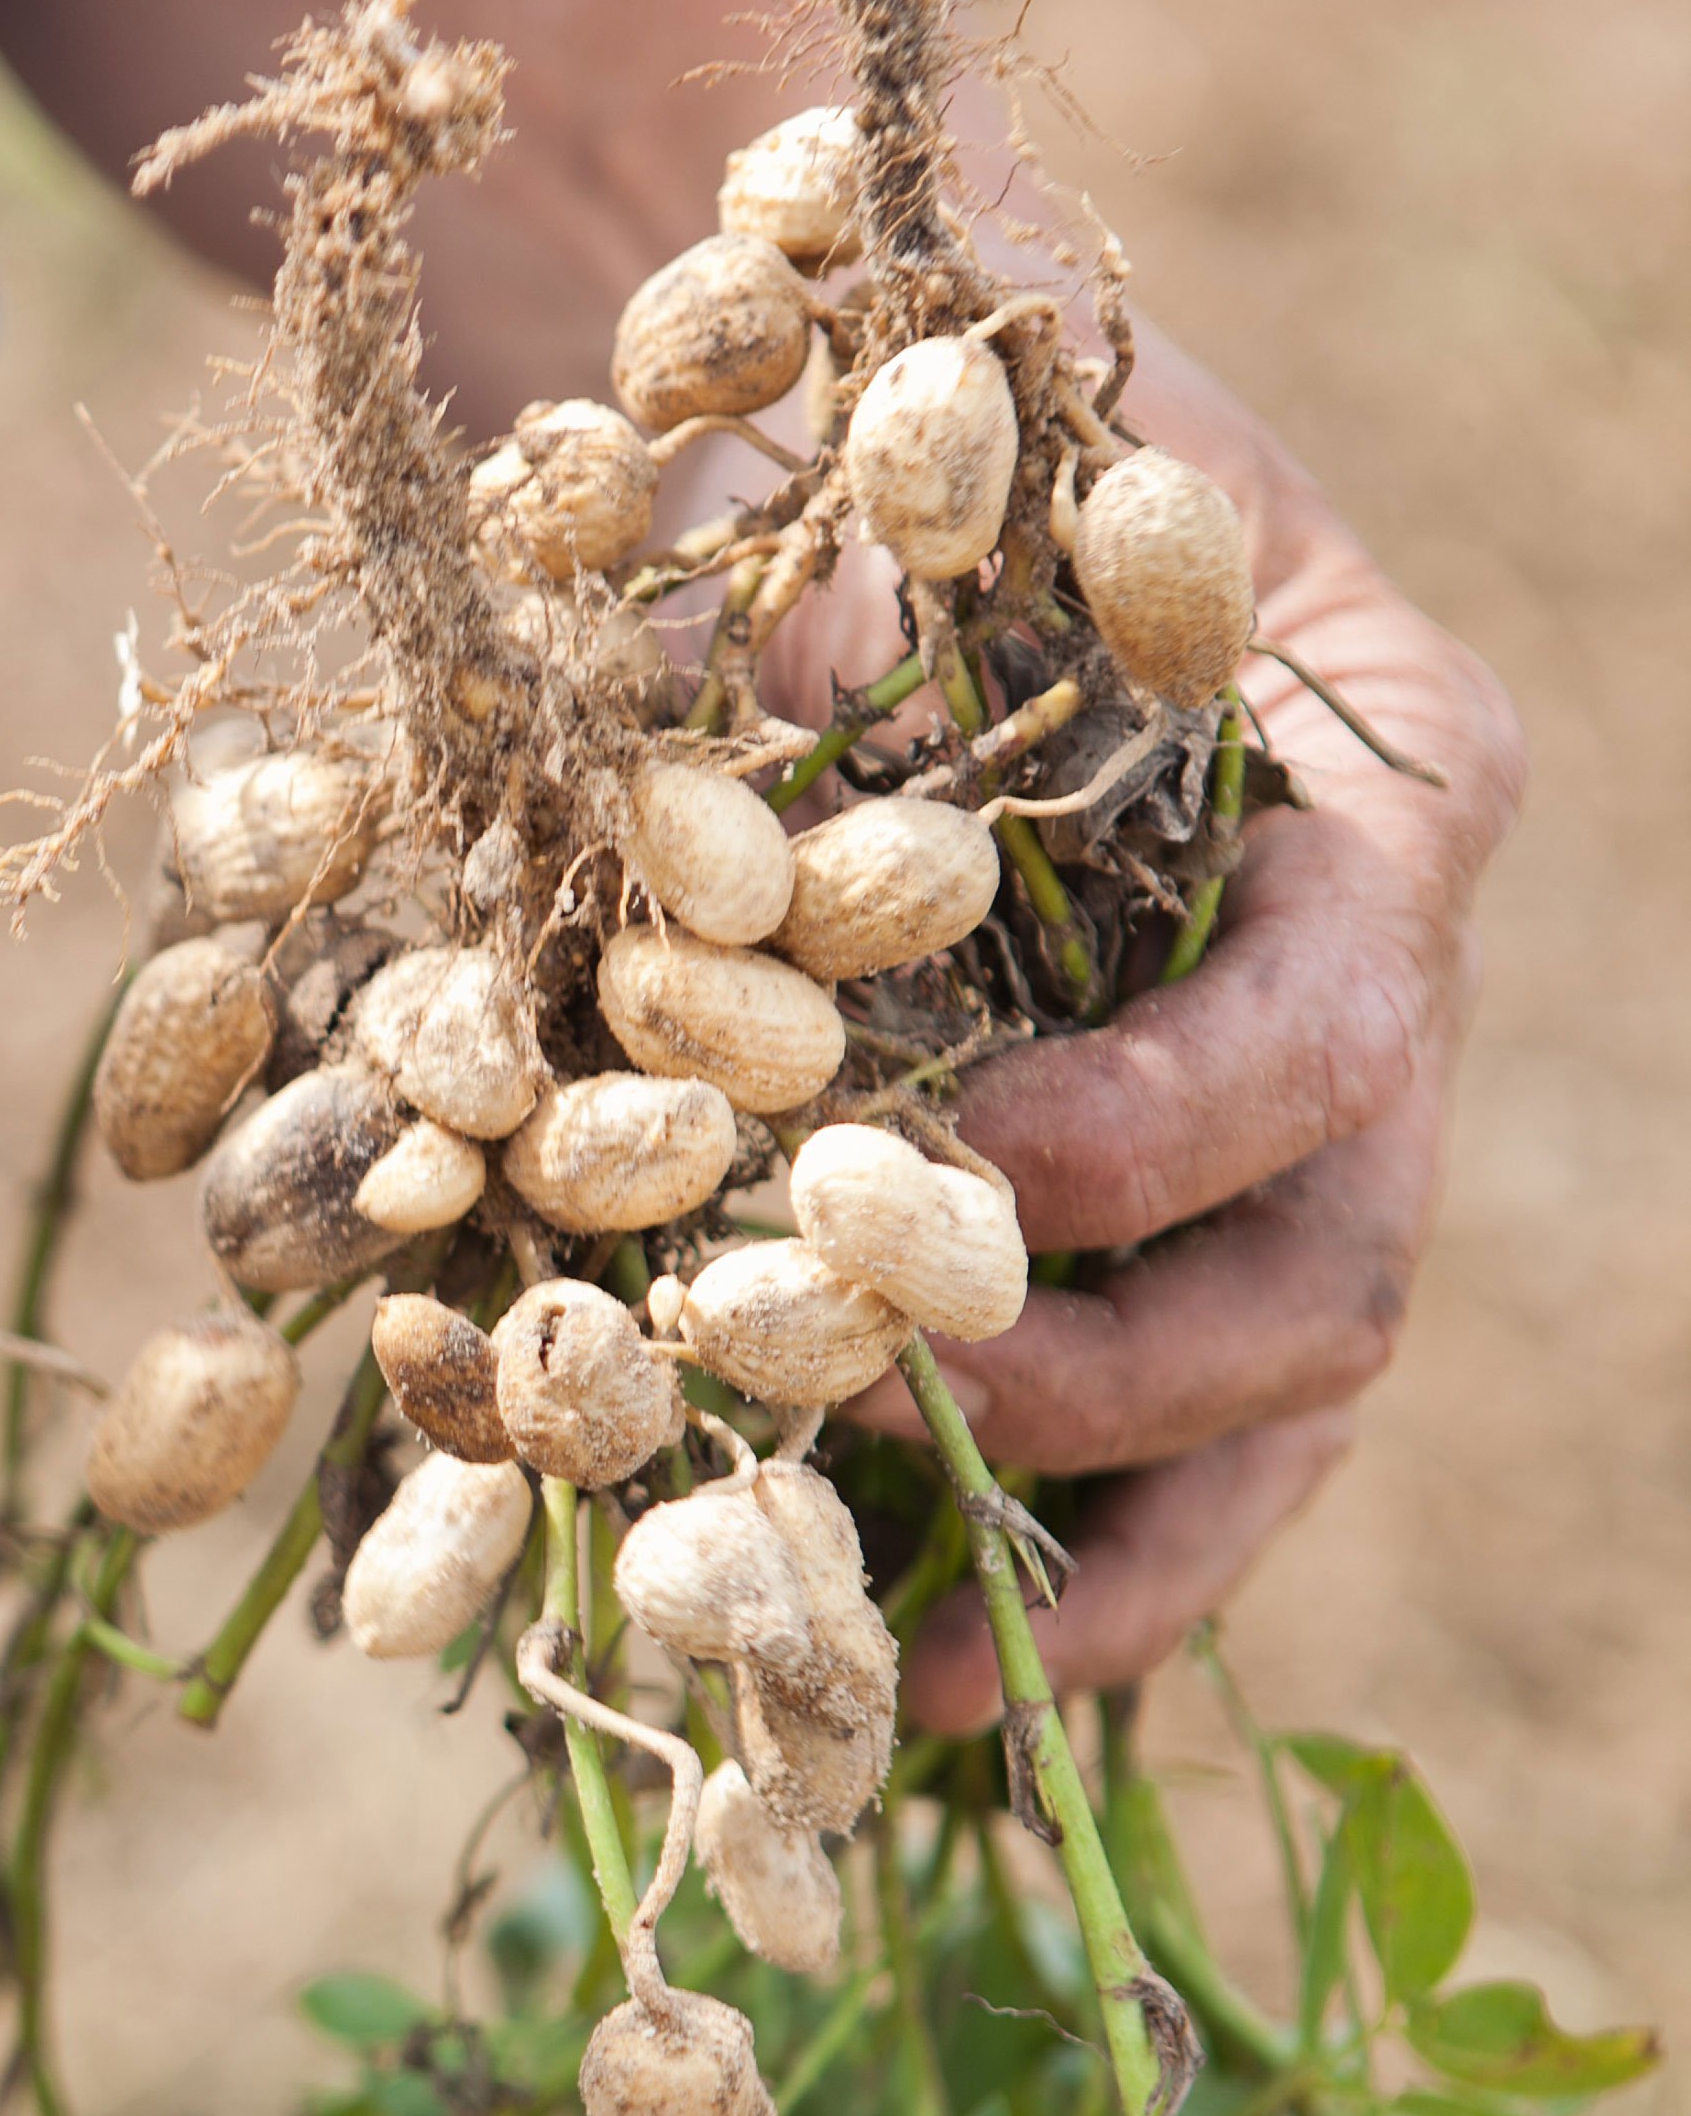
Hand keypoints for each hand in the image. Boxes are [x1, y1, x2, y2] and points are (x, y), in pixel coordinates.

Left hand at [759, 346, 1524, 1726]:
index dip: (1170, 1126)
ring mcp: (1300, 1146)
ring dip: (1106, 1552)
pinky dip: (1064, 1578)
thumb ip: (859, 592)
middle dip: (1125, 1378)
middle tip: (902, 1410)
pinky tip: (919, 1686)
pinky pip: (1183, 1460)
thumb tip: (730, 779)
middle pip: (1339, 1264)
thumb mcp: (913, 454)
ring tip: (918, 1678)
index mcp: (1386, 783)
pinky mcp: (1187, 1245)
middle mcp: (1380, 992)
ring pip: (1278, 1412)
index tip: (968, 1180)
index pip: (1337, 1008)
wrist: (914, 442)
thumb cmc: (936, 429)